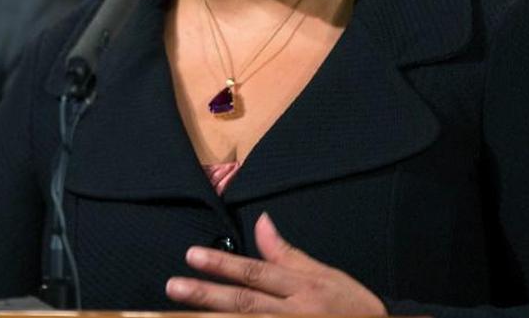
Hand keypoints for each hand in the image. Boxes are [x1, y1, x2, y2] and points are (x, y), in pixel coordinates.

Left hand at [166, 212, 385, 314]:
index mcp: (303, 289)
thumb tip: (262, 221)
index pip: (256, 273)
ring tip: (183, 313)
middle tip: (174, 286)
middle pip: (245, 304)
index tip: (192, 256)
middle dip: (207, 295)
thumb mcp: (325, 275)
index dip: (223, 265)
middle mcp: (295, 314)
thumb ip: (287, 253)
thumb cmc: (354, 309)